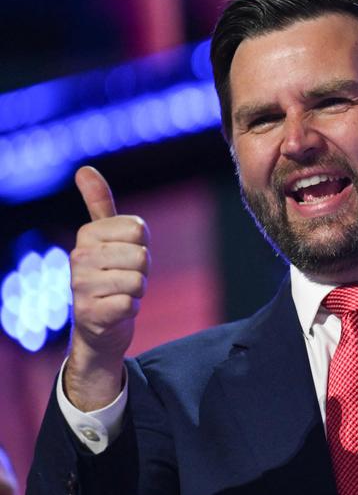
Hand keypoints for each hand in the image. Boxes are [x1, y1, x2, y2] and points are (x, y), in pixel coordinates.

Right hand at [64, 166, 149, 410]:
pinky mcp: (90, 313)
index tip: (125, 256)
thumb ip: (100, 204)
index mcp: (87, 235)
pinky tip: (116, 311)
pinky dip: (131, 310)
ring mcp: (81, 287)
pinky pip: (130, 304)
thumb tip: (85, 169)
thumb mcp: (106, 238)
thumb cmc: (110, 275)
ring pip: (138, 281)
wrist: (99, 325)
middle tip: (124, 278)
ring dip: (138, 291)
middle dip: (142, 271)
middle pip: (142, 256)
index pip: (139, 229)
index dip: (142, 246)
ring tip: (119, 293)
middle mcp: (78, 258)